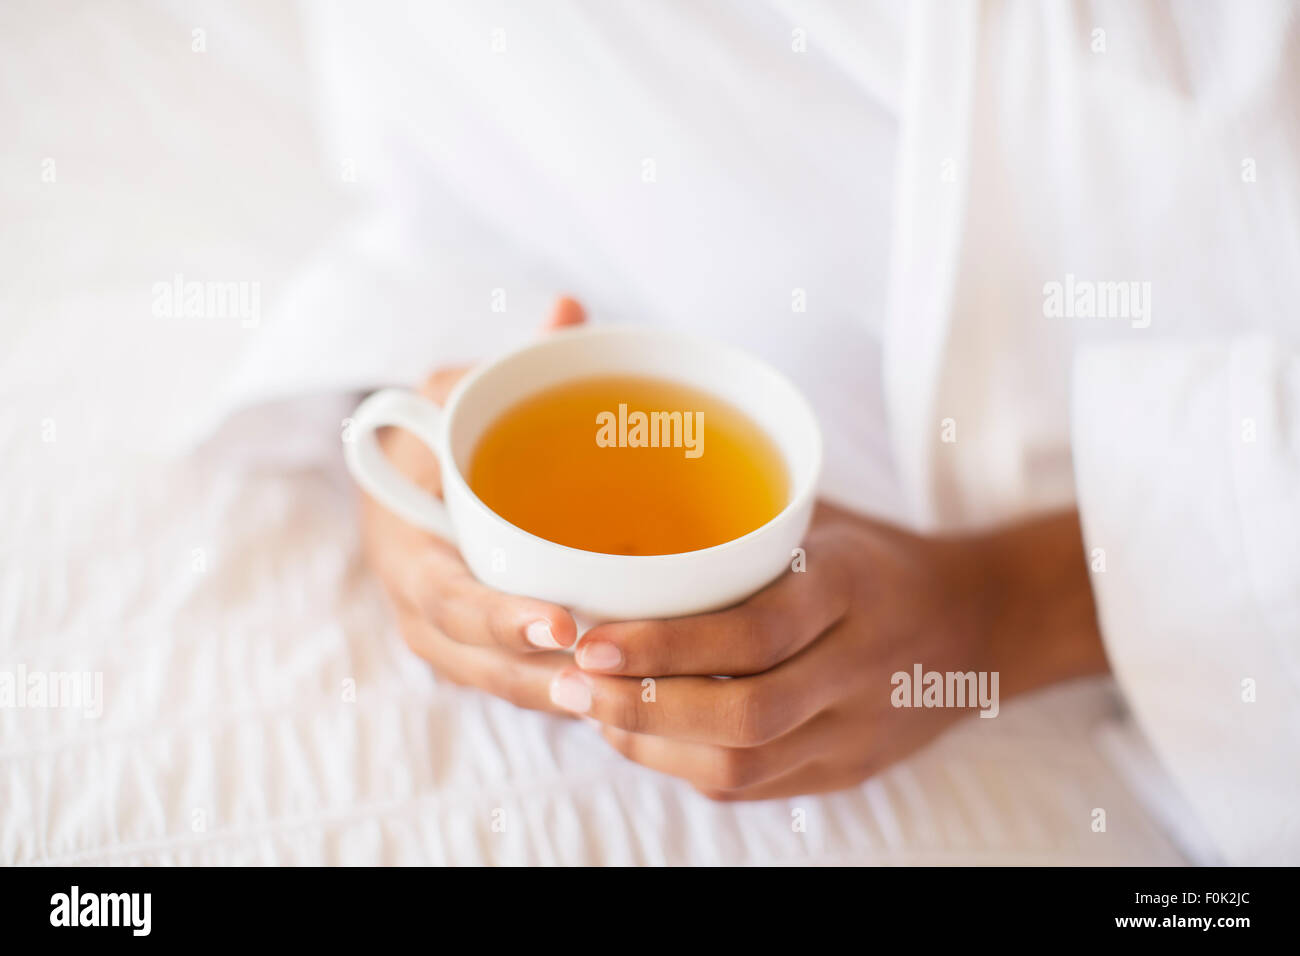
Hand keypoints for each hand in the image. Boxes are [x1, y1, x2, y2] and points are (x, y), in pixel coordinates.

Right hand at [359, 297, 587, 712]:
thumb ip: (512, 364)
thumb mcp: (466, 392)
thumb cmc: (443, 432)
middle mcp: (418, 599)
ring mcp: (446, 633)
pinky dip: (557, 692)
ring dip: (553, 697)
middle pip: (473, 656)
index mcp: (405, 539)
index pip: (445, 591)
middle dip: (536, 675)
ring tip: (617, 706)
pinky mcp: (478, 650)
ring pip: (497, 681)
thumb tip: (567, 310)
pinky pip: (514, 681)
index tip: (559, 625)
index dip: (497, 616)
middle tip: (601, 681)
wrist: (414, 476)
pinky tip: (616, 701)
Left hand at [552, 503, 1109, 798]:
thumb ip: (739, 518)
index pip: (755, 631)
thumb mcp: (821, 517)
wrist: (981, 623)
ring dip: (653, 744)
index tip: (589, 639)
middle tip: (570, 685)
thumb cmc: (873, 557)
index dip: (666, 646)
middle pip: (745, 715)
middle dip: (642, 707)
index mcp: (852, 587)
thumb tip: (618, 486)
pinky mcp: (848, 770)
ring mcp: (858, 730)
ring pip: (744, 765)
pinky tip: (639, 735)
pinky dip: (684, 764)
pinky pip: (755, 786)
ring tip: (589, 712)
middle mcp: (860, 666)